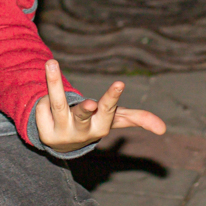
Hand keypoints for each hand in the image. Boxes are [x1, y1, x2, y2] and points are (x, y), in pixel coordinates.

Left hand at [34, 58, 166, 152]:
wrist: (64, 142)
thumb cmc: (93, 123)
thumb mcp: (113, 120)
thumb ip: (136, 119)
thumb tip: (163, 129)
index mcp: (102, 126)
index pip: (109, 110)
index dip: (113, 97)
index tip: (120, 83)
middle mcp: (83, 131)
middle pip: (84, 115)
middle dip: (87, 109)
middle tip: (90, 103)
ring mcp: (62, 132)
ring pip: (58, 104)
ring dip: (54, 84)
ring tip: (51, 62)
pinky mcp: (44, 133)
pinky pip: (42, 107)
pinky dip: (44, 100)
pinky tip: (47, 102)